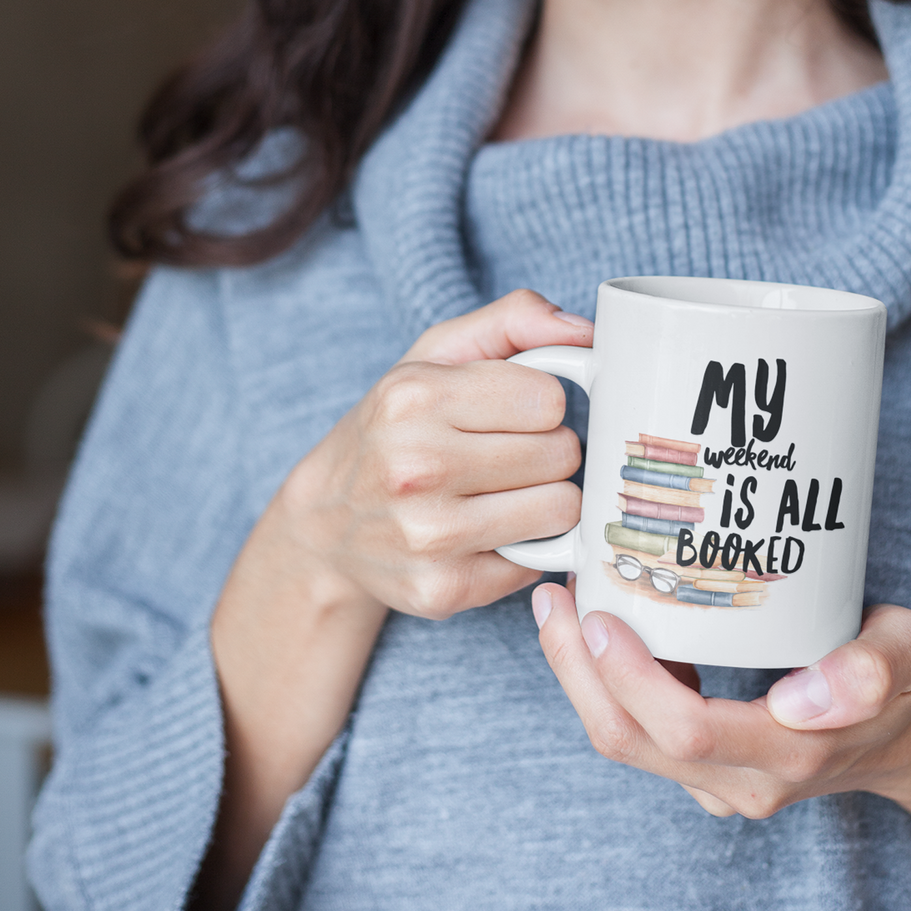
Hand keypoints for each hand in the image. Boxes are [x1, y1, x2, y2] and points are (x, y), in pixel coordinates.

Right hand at [269, 289, 590, 619]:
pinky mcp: (444, 589)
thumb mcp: (435, 355)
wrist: (324, 524)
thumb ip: (513, 321)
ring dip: (546, 501)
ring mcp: (428, 535)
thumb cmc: (394, 430)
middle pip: (562, 454)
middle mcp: (416, 467)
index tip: (511, 415)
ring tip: (504, 494)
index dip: (541, 406)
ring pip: (562, 510)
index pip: (548, 399)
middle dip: (547, 453)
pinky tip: (486, 535)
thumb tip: (586, 332)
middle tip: (507, 458)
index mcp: (413, 397)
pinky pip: (541, 562)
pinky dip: (525, 548)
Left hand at [531, 584, 910, 816]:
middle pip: (629, 740)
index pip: (684, 731)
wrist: (904, 736)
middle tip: (555, 598)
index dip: (628, 678)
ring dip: (579, 675)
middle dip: (576, 671)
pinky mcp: (699, 769)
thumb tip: (800, 699)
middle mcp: (741, 783)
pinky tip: (595, 627)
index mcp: (788, 755)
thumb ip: (872, 671)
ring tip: (561, 604)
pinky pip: (633, 732)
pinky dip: (602, 682)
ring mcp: (714, 783)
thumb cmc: (902, 683)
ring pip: (622, 740)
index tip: (598, 615)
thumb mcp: (909, 656)